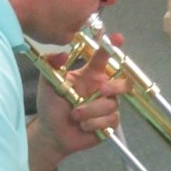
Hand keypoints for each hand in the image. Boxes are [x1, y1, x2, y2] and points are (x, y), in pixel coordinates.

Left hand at [34, 34, 129, 158]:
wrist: (52, 132)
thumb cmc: (51, 106)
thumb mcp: (47, 83)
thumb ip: (51, 65)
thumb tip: (62, 53)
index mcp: (90, 76)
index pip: (103, 58)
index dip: (111, 47)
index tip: (117, 37)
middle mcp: (102, 89)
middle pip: (123, 83)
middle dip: (115, 86)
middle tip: (101, 90)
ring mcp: (107, 106)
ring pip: (111, 105)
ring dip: (91, 111)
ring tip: (75, 115)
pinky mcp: (109, 123)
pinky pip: (110, 120)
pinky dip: (94, 123)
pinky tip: (83, 125)